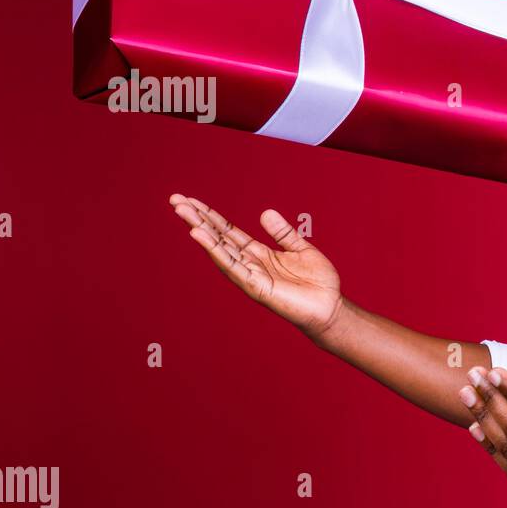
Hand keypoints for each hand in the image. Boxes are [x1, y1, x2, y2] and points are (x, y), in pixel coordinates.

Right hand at [168, 193, 344, 339]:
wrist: (331, 307)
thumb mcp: (301, 249)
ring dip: (201, 231)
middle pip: (218, 238)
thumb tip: (264, 212)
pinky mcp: (256, 287)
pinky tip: (201, 237)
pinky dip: (216, 251)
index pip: (228, 231)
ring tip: (183, 213)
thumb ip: (282, 233)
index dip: (210, 216)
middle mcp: (250, 263)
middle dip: (197, 219)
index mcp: (259, 253)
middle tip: (175, 200)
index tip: (190, 200)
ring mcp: (251, 276)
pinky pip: (233, 266)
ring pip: (220, 250)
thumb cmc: (318, 283)